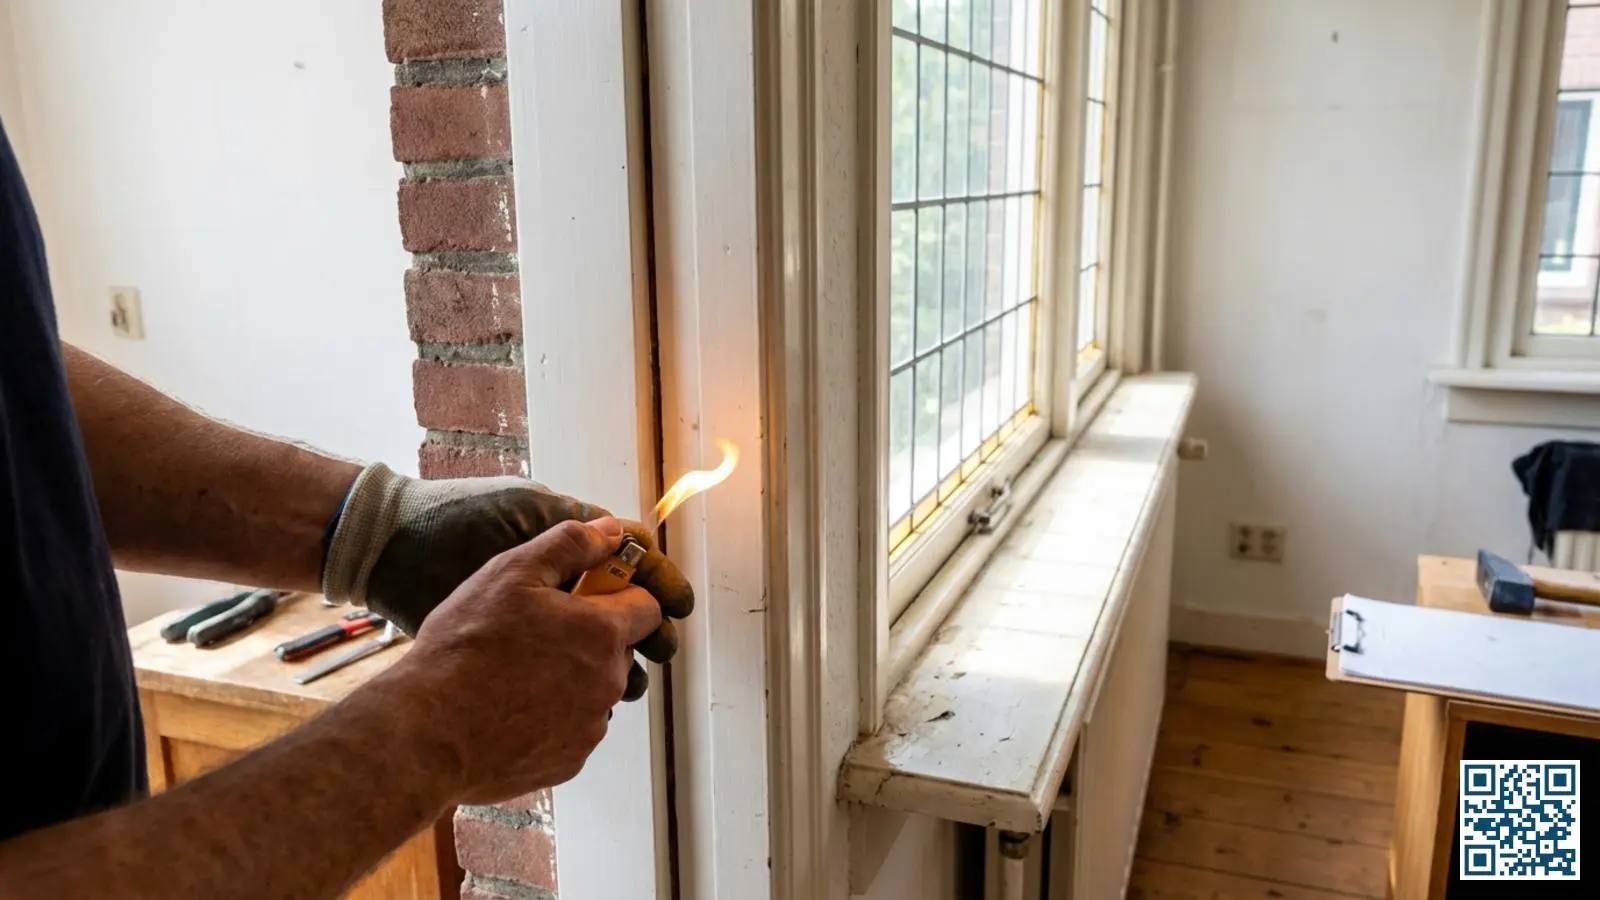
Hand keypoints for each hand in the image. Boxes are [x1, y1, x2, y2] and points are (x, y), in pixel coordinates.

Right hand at [383, 518, 661, 803]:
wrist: (428, 734)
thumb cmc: (465, 650)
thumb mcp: (510, 574)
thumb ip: (568, 545)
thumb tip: (611, 531)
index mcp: (602, 632)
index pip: (647, 607)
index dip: (619, 594)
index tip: (587, 594)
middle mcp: (608, 682)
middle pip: (620, 649)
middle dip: (590, 637)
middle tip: (536, 633)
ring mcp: (590, 726)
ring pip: (595, 690)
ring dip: (571, 678)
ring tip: (516, 674)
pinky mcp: (569, 761)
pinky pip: (573, 729)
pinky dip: (553, 718)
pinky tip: (510, 708)